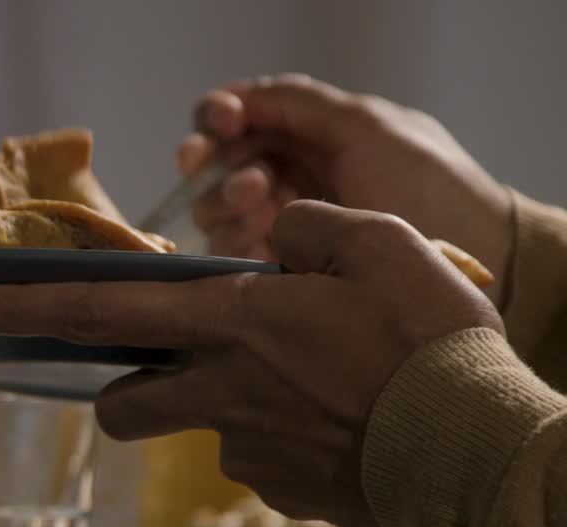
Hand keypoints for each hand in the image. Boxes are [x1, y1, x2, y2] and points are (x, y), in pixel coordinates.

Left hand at [0, 200, 501, 526]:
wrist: (473, 447)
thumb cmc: (428, 340)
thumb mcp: (378, 244)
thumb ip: (306, 231)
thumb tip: (274, 241)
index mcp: (230, 324)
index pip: (100, 312)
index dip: (27, 308)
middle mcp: (219, 393)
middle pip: (120, 404)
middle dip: (121, 391)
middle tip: (163, 372)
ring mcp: (246, 451)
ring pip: (200, 431)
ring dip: (224, 409)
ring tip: (301, 391)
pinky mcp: (281, 496)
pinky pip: (262, 464)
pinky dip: (282, 443)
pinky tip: (338, 428)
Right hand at [182, 74, 512, 302]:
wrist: (473, 254)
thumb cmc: (430, 185)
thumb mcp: (368, 126)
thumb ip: (300, 103)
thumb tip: (239, 97)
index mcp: (309, 134)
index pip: (239, 116)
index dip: (216, 117)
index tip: (220, 123)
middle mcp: (289, 176)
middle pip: (215, 163)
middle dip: (213, 164)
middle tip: (243, 177)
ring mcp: (281, 224)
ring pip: (214, 208)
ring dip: (223, 201)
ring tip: (257, 203)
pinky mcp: (279, 269)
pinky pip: (228, 253)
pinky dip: (229, 242)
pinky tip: (256, 241)